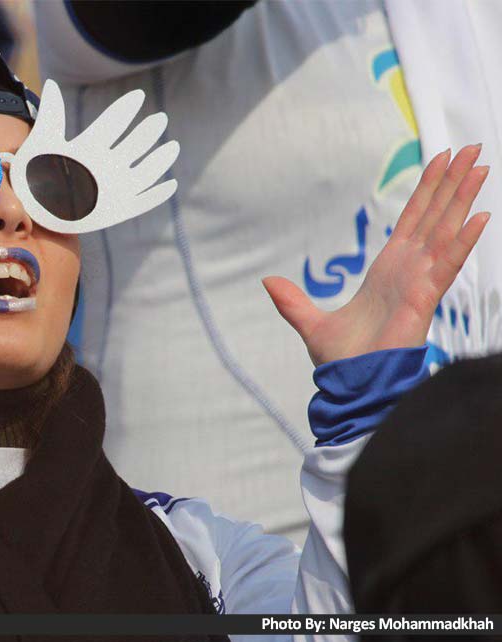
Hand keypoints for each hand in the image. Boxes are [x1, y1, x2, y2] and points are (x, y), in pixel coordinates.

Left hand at [264, 144, 490, 365]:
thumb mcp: (310, 323)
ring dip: (463, 200)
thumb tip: (268, 282)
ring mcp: (420, 282)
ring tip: (481, 167)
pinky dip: (463, 241)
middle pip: (435, 216)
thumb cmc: (344, 360)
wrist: (352, 386)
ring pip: (446, 232)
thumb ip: (292, 301)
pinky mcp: (424, 299)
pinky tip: (479, 217)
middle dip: (452, 183)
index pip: (413, 220)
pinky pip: (448, 264)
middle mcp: (410, 270)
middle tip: (472, 149)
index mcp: (388, 270)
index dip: (428, 191)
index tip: (441, 161)